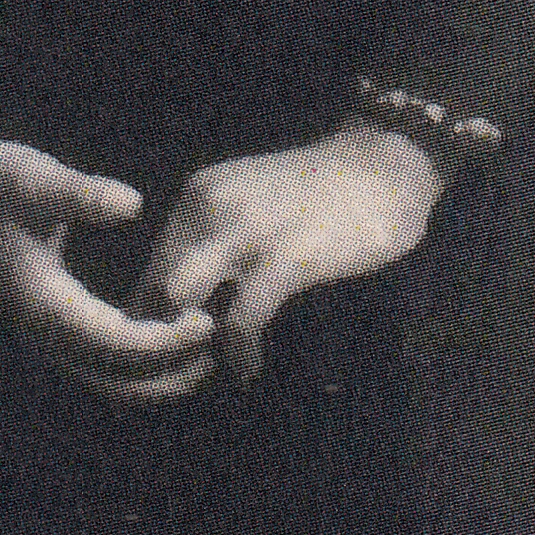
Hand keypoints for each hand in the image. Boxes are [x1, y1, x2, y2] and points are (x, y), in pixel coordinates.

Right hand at [0, 93, 203, 402]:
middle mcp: (42, 330)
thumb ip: (83, 193)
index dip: (166, 342)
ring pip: (107, 380)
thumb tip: (132, 203)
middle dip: (169, 374)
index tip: (207, 321)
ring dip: (156, 376)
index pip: (116, 344)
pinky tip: (171, 338)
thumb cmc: (0, 179)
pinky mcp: (50, 328)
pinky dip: (138, 364)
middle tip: (219, 349)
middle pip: (114, 380)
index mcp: (43, 302)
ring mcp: (43, 334)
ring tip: (204, 353)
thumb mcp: (37, 177)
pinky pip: (99, 365)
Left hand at [135, 121, 447, 377]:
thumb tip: (186, 298)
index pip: (150, 263)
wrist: (384, 166)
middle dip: (162, 333)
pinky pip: (241, 319)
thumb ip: (216, 240)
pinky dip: (239, 351)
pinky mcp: (283, 259)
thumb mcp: (250, 204)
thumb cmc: (322, 193)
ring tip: (212, 366)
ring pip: (180, 300)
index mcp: (197, 197)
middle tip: (186, 366)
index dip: (154, 312)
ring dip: (190, 343)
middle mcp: (207, 208)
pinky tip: (248, 368)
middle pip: (154, 284)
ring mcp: (244, 232)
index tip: (174, 345)